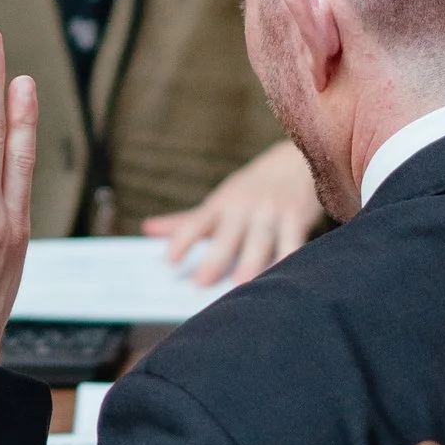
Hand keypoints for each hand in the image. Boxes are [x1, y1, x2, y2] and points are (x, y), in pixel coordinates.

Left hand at [143, 138, 322, 284]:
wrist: (296, 160)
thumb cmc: (251, 188)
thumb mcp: (220, 200)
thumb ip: (187, 220)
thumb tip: (147, 230)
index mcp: (221, 204)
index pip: (196, 223)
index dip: (182, 240)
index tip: (169, 260)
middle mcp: (244, 207)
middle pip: (227, 236)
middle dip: (215, 258)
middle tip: (201, 283)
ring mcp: (271, 212)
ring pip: (260, 240)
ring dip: (251, 262)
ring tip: (242, 285)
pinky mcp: (297, 218)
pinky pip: (293, 242)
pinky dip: (289, 258)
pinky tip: (284, 277)